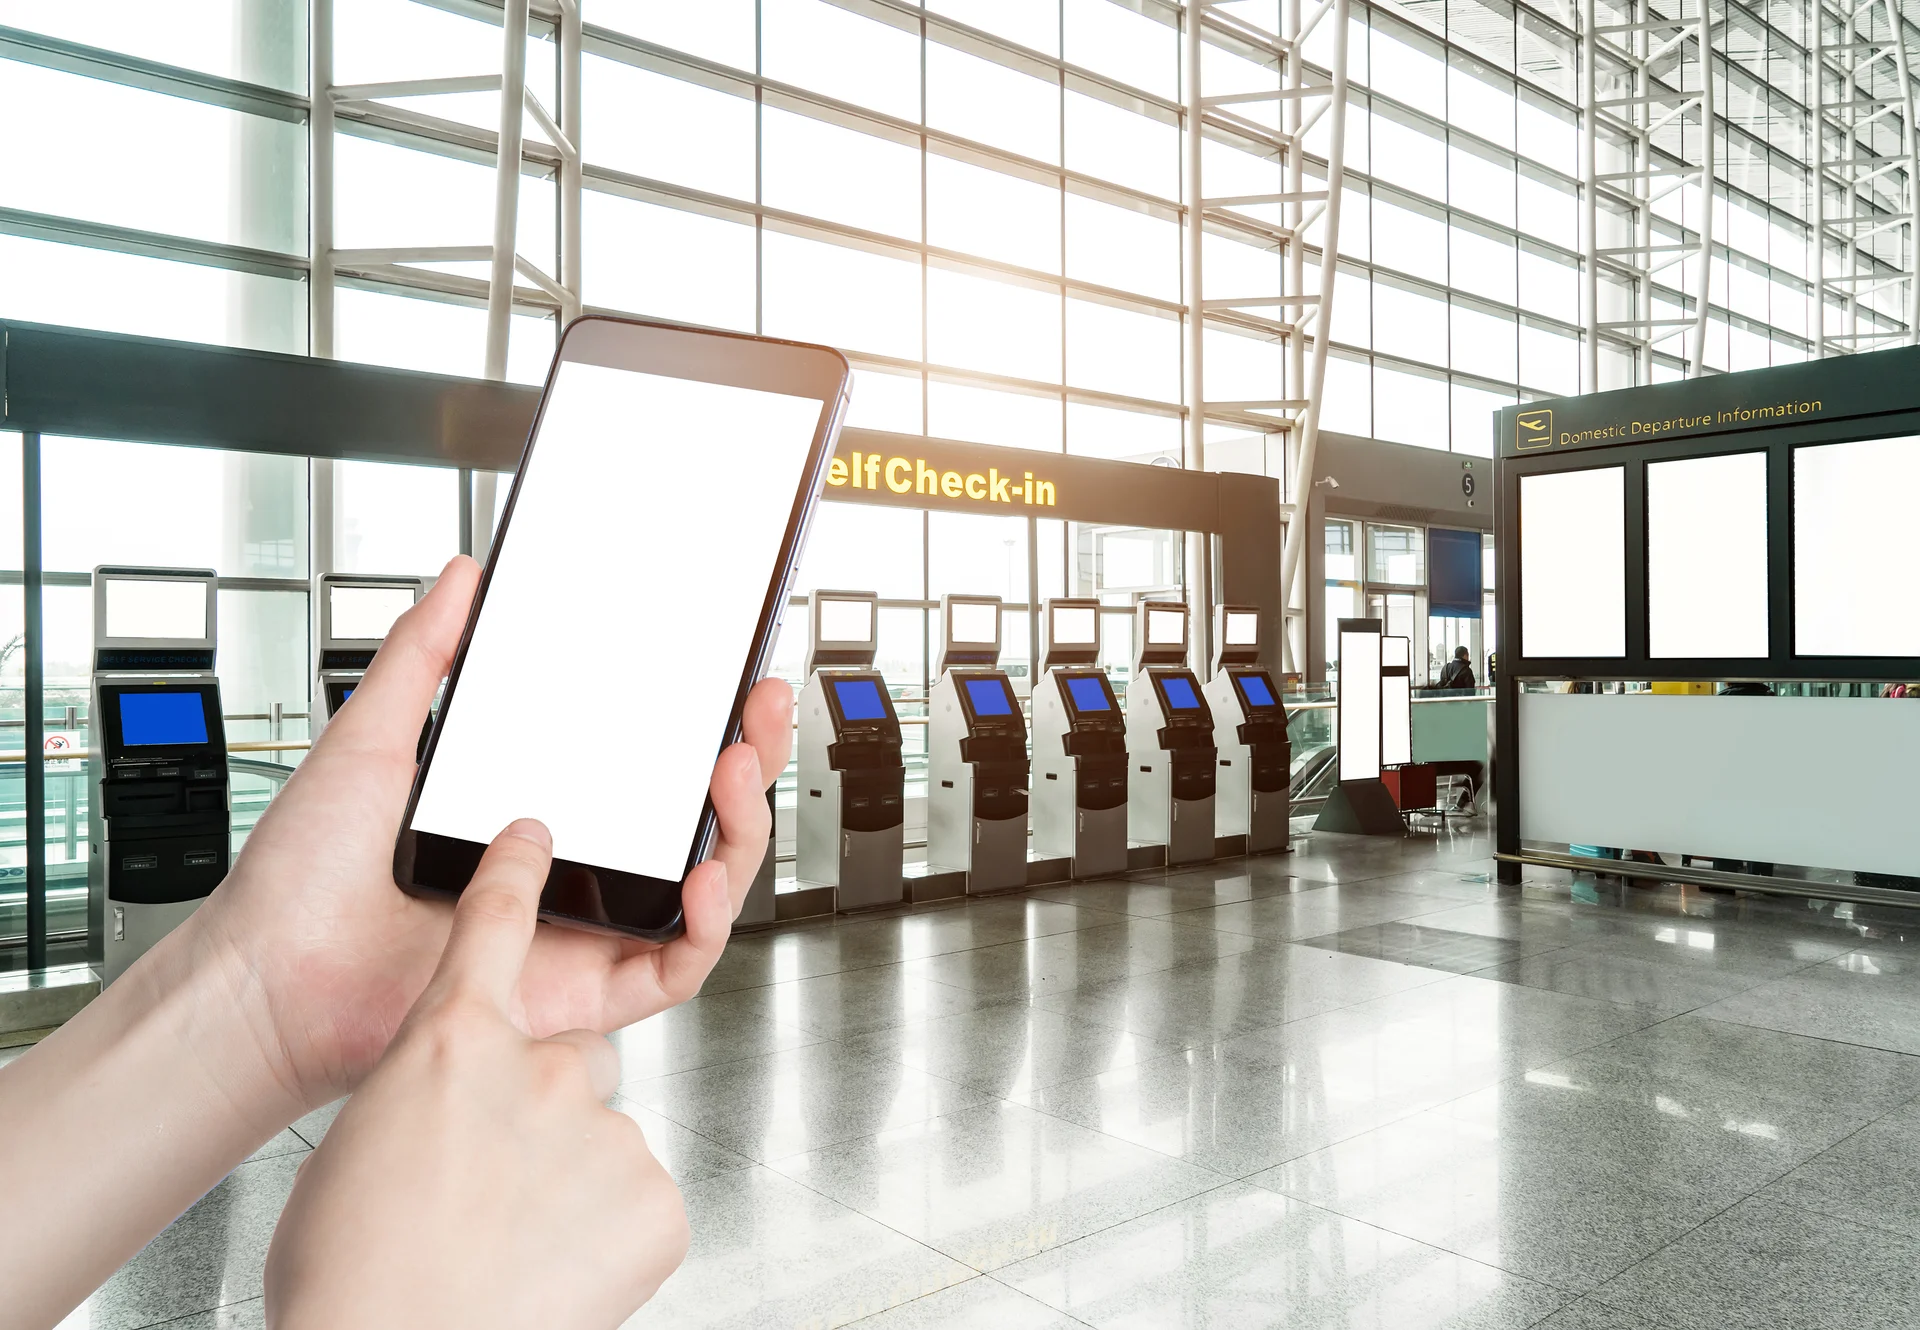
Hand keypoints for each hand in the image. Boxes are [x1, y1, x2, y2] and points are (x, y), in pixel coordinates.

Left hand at [189, 555, 792, 1107]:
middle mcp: (574, 872)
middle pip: (698, 820)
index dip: (701, 721)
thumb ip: (423, 656)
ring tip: (732, 772)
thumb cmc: (303, 881)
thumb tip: (462, 581)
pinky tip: (702, 877)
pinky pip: (675, 968)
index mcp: (539, 812)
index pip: (647, 764)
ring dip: (741, 829)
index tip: (728, 675)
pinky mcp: (580, 995)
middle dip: (748, 760)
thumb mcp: (372, 740)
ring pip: (706, 890)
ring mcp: (584, 932)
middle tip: (756, 709)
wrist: (267, 975)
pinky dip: (708, 927)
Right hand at [264, 820, 687, 1329]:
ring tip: (512, 1237)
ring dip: (570, 1175)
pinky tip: (555, 1264)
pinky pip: (638, 1197)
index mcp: (449, 1043)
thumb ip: (419, 1093)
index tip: (533, 840)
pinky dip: (607, 1229)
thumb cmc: (352, 1279)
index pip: (495, 923)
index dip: (516, 875)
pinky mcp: (655, 1197)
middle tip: (497, 1174)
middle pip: (571, 1055)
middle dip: (545, 1104)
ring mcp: (605, 1129)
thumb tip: (443, 1100)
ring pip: (602, 1134)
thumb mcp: (355, 1149)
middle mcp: (540, 1069)